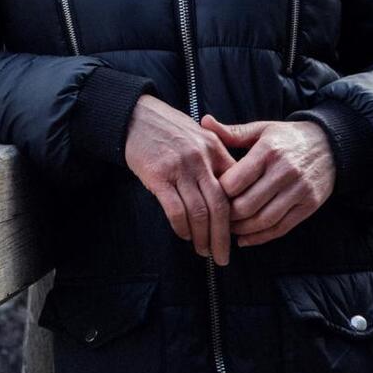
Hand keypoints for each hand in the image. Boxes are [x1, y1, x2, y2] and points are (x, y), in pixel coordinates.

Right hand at [125, 95, 234, 265]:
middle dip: (223, 237)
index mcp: (214, 149)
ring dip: (202, 237)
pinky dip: (182, 227)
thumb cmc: (168, 128)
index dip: (237, 216)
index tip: (236, 234)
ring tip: (204, 252)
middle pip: (219, 206)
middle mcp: (200, 159)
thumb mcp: (200, 135)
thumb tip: (231, 191)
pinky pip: (175, 210)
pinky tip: (183, 235)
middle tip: (223, 257)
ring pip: (199, 212)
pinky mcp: (158, 176)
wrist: (135, 115)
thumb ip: (216, 159)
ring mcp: (179, 168)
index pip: (234, 188)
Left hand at [200, 115, 336, 246]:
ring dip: (241, 229)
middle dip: (227, 215)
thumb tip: (204, 121)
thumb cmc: (287, 137)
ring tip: (227, 228)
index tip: (209, 193)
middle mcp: (285, 172)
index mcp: (268, 151)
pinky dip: (260, 238)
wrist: (330, 145)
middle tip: (215, 215)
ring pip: (263, 220)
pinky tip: (245, 239)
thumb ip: (232, 132)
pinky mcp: (309, 206)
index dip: (218, 191)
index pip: (235, 180)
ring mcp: (299, 191)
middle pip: (247, 205)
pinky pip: (281, 228)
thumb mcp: (261, 129)